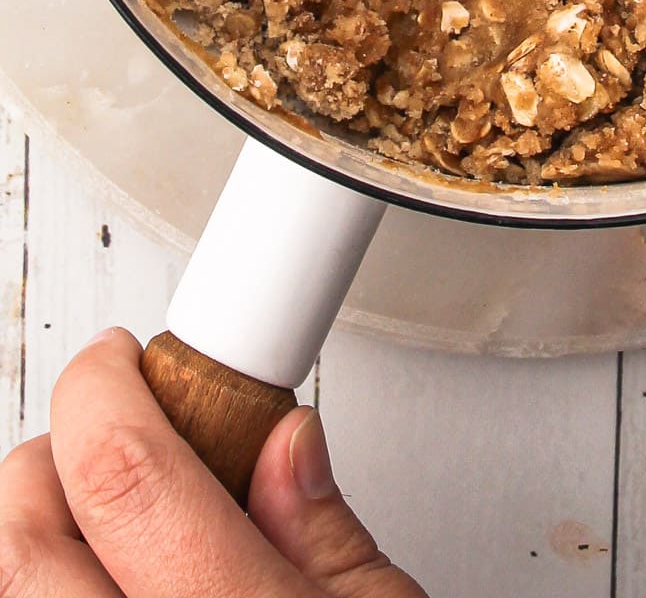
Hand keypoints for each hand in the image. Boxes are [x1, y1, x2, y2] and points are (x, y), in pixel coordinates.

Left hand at [0, 328, 426, 595]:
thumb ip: (328, 530)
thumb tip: (285, 438)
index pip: (123, 476)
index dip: (104, 387)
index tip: (121, 356)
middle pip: (22, 540)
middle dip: (50, 460)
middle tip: (108, 432)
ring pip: (7, 586)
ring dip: (35, 533)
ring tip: (98, 514)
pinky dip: (49, 584)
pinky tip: (101, 574)